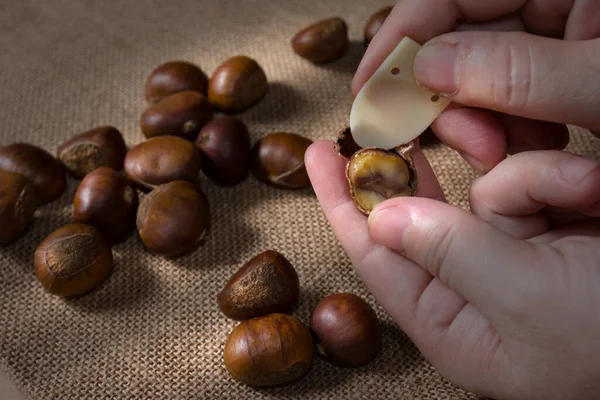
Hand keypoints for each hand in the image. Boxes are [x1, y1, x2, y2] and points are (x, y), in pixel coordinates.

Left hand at [305, 141, 599, 399]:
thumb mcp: (525, 299)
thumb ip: (450, 252)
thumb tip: (382, 217)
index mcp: (450, 319)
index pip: (376, 254)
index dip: (342, 202)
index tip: (318, 155)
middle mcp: (474, 287)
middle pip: (423, 214)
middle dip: (418, 173)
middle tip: (387, 128)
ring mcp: (516, 255)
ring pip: (487, 185)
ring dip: (529, 180)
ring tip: (585, 198)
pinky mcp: (553, 228)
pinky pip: (532, 179)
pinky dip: (559, 177)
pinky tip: (597, 195)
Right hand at [354, 0, 599, 172]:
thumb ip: (520, 73)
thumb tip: (428, 68)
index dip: (401, 37)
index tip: (368, 88)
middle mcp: (556, 2)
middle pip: (465, 39)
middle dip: (451, 99)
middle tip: (464, 145)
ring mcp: (560, 33)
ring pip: (485, 74)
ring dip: (484, 122)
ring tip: (503, 153)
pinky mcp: (563, 66)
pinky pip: (514, 92)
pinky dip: (512, 127)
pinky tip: (534, 146)